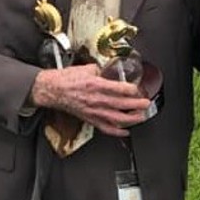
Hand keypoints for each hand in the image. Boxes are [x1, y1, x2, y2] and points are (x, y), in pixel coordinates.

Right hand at [30, 64, 150, 136]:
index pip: (120, 89)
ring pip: (117, 119)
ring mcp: (94, 111)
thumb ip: (101, 70)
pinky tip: (126, 131)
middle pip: (122, 105)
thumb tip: (110, 70)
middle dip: (137, 105)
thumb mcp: (86, 68)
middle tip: (146, 103)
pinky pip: (106, 128)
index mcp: (96, 85)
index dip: (133, 90)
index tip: (139, 89)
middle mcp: (97, 99)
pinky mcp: (90, 119)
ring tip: (141, 117)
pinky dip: (117, 132)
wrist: (53, 90)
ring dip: (132, 119)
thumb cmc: (67, 79)